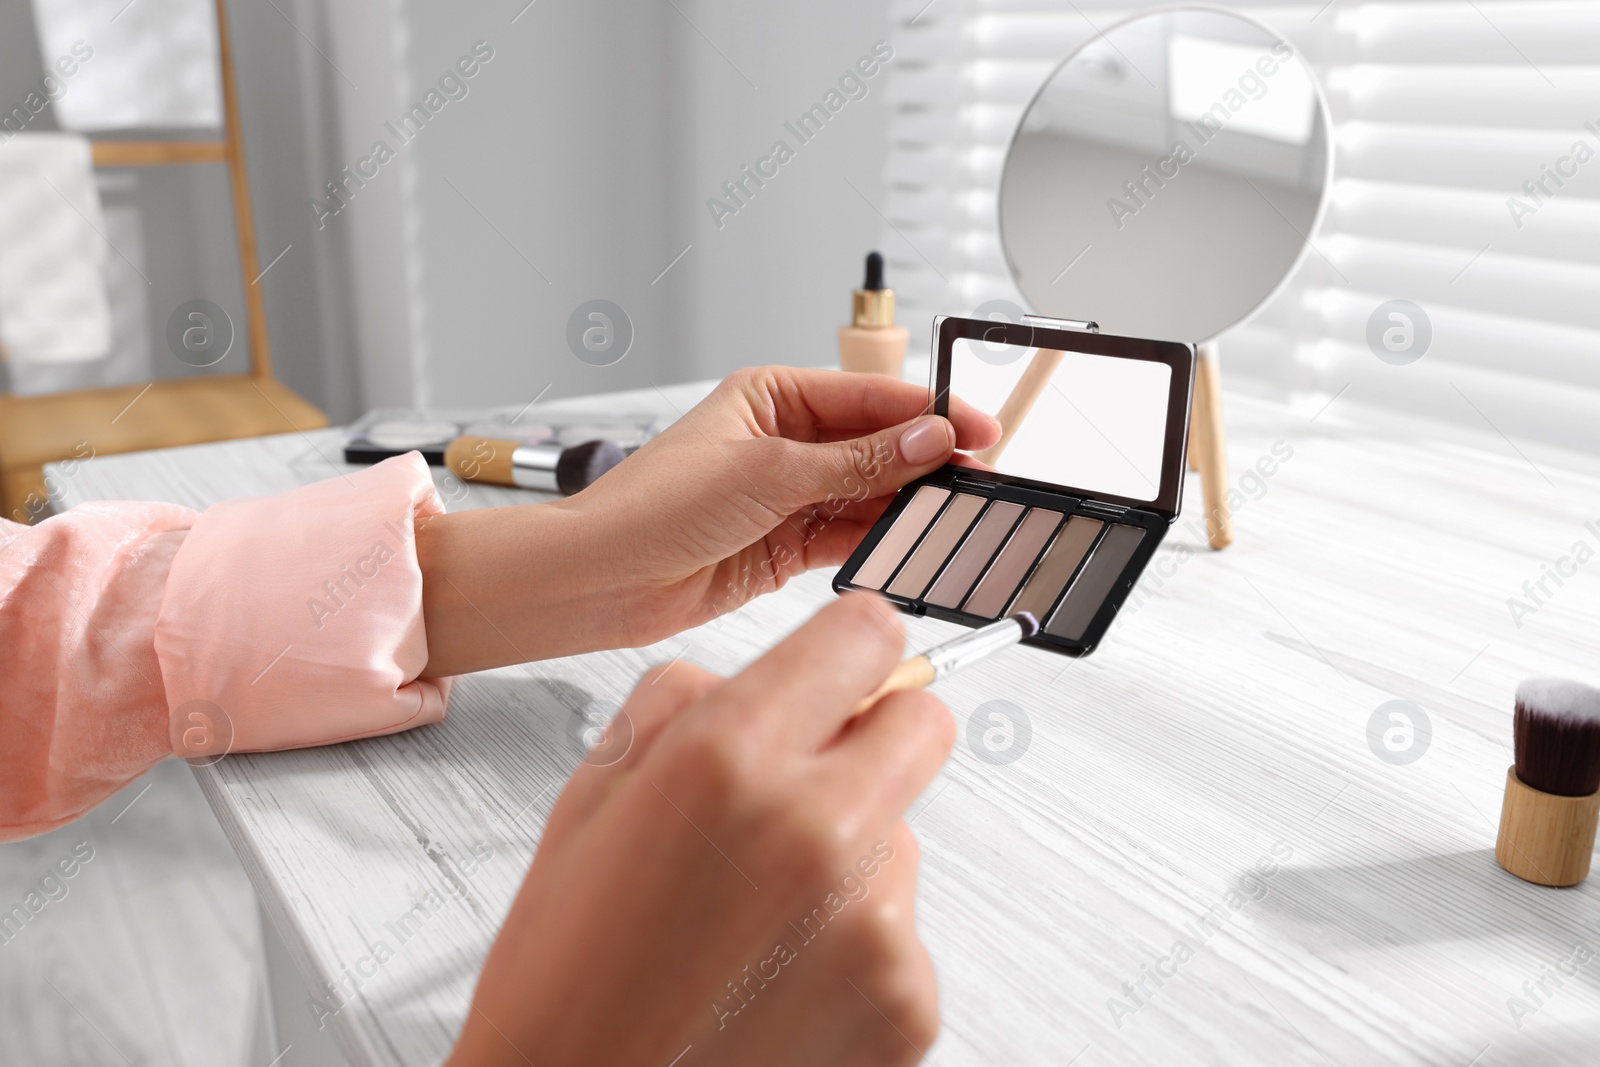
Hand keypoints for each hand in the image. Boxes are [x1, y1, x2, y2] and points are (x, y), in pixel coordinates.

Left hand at [418, 367, 996, 675]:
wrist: (604, 578)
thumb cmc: (653, 507)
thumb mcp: (769, 473)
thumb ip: (857, 460)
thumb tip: (927, 438)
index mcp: (773, 396)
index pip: (871, 397)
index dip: (931, 412)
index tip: (979, 431)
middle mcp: (784, 441)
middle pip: (878, 445)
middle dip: (927, 462)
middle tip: (979, 481)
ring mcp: (787, 494)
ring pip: (869, 493)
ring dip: (907, 505)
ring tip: (953, 516)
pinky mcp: (785, 545)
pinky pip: (849, 535)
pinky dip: (879, 540)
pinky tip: (909, 543)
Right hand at [447, 595, 953, 1066]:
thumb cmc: (567, 977)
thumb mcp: (588, 798)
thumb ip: (682, 705)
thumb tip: (762, 678)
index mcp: (727, 758)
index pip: (867, 635)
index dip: (850, 650)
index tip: (842, 671)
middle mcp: (815, 828)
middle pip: (924, 721)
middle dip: (875, 736)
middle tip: (810, 785)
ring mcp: (874, 921)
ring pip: (904, 835)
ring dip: (852, 857)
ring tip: (758, 921)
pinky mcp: (907, 999)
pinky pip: (904, 930)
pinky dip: (856, 947)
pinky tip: (779, 979)